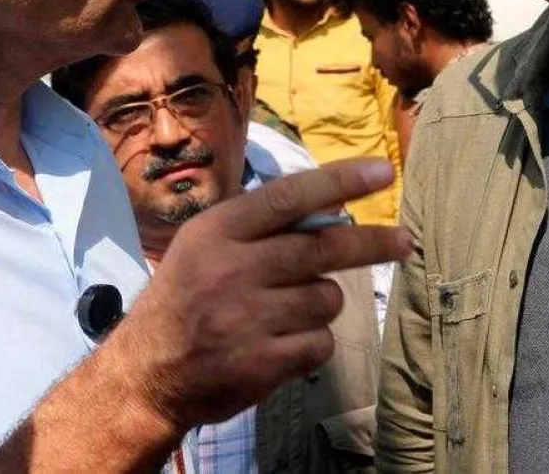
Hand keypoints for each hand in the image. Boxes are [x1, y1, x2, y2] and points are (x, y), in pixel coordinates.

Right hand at [102, 157, 411, 429]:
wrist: (143, 376)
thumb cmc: (187, 299)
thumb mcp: (205, 246)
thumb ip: (262, 226)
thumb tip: (337, 207)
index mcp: (216, 232)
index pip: (289, 197)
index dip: (341, 181)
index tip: (384, 171)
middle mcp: (230, 270)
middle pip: (324, 248)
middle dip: (373, 243)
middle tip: (406, 241)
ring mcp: (244, 319)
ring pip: (327, 298)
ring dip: (323, 302)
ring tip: (287, 311)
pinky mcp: (258, 363)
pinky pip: (320, 342)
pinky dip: (313, 343)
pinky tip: (282, 344)